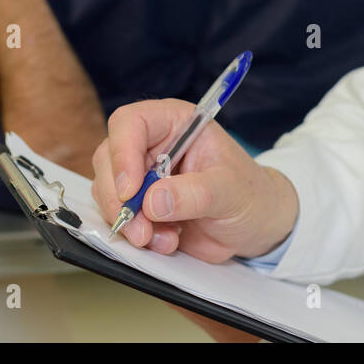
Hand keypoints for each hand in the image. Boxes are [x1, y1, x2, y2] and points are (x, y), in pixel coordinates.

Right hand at [91, 98, 298, 262]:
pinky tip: (166, 241)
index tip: (130, 191)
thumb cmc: (250, 195)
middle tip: (140, 230)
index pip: (131, 123)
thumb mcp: (230, 191)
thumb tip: (153, 201)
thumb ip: (195, 193)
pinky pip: (118, 216)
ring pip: (107, 190)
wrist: (256, 226)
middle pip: (109, 158)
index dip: (123, 154)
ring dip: (128, 221)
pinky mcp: (140, 204)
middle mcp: (153, 144)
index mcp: (176, 123)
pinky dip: (136, 233)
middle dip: (119, 199)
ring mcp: (142, 175)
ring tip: (164, 239)